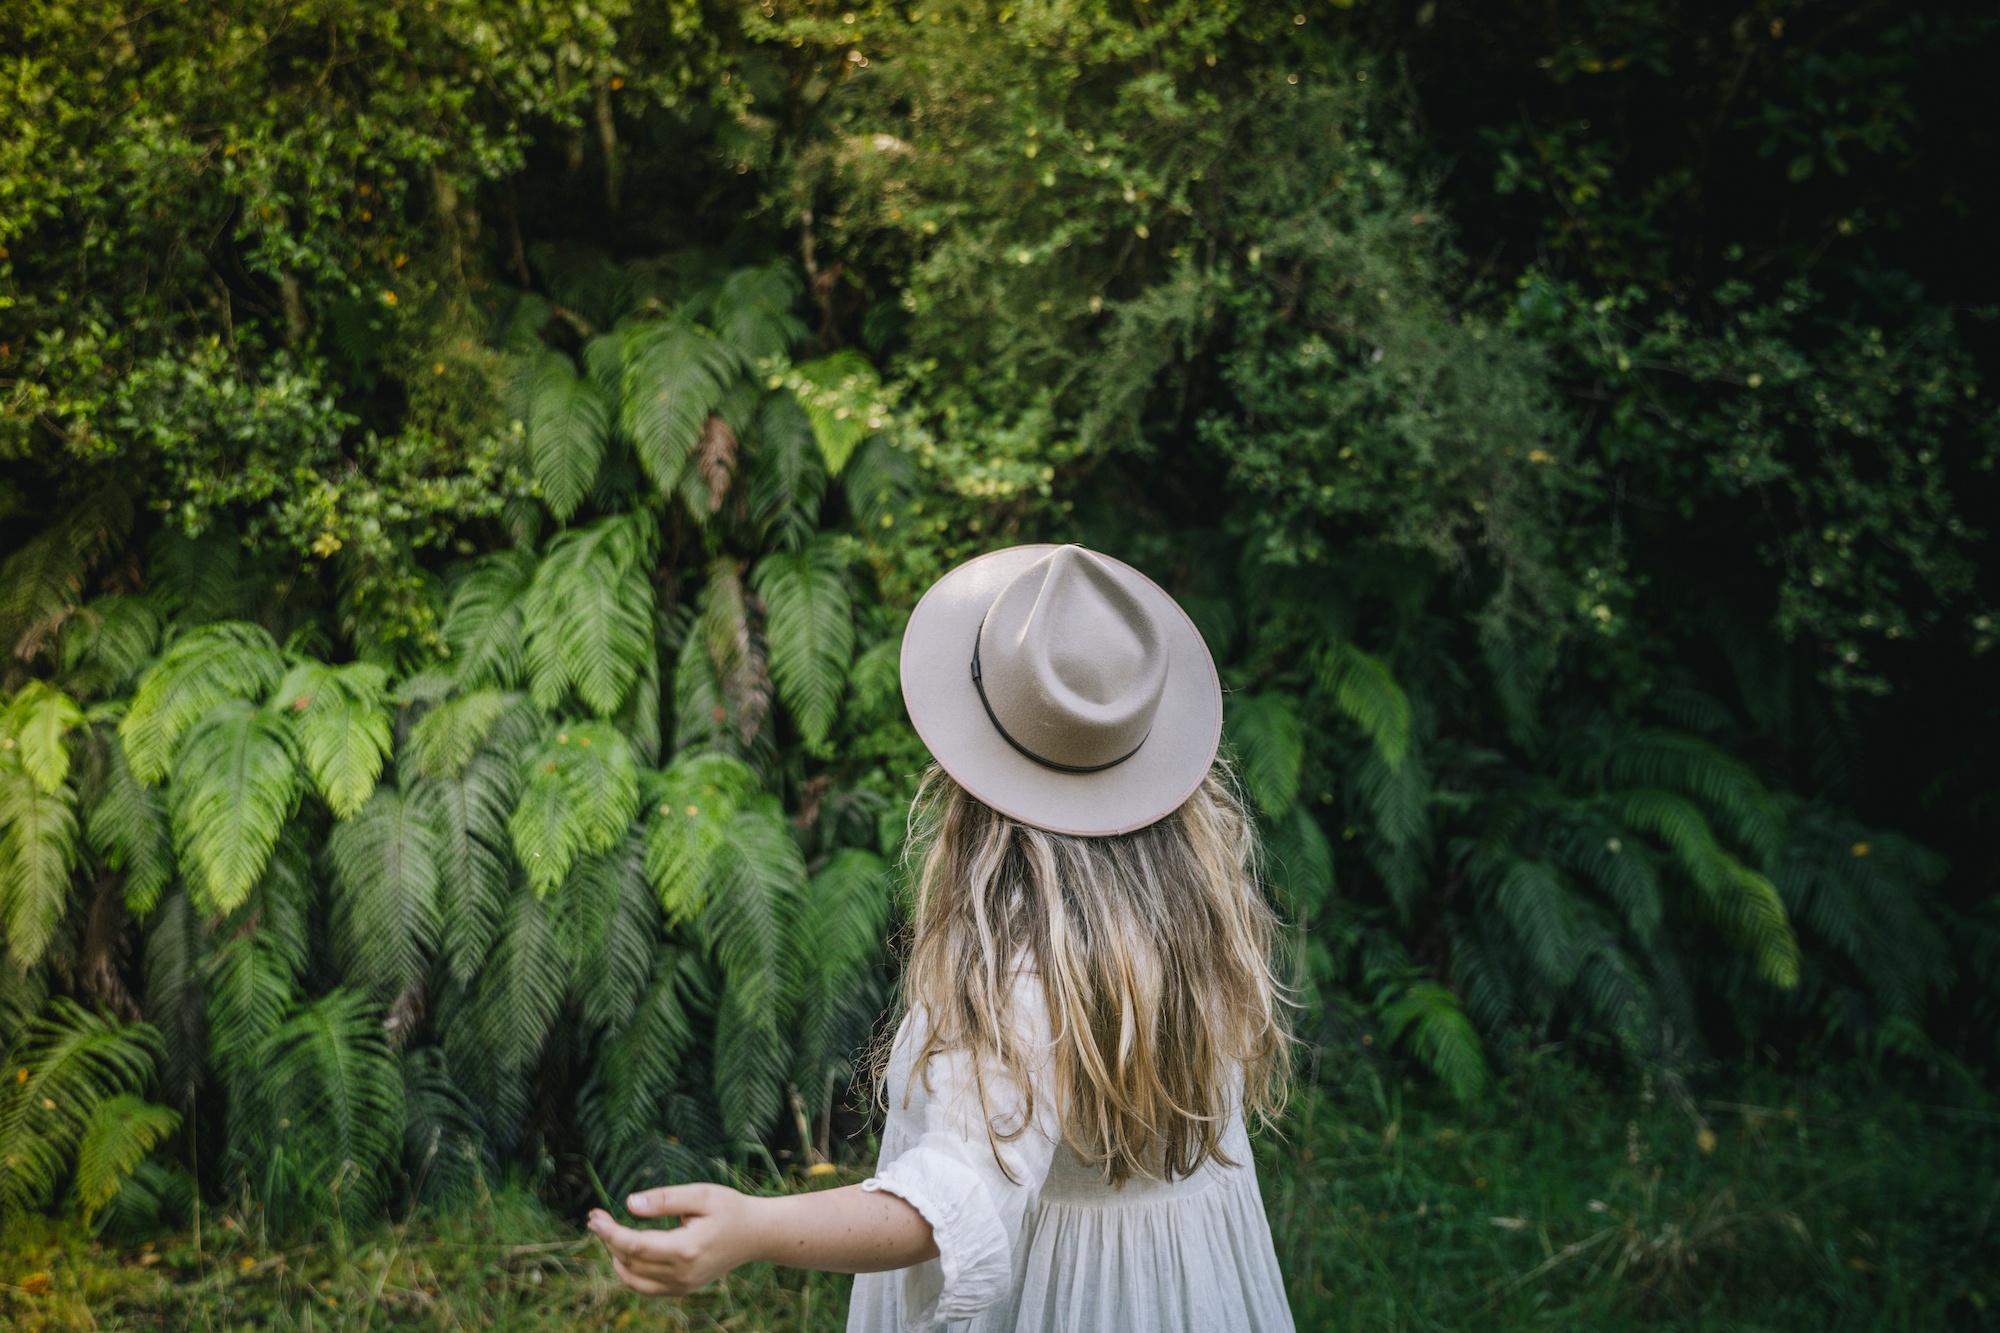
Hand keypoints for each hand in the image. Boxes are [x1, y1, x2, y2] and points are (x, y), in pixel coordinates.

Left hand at [588, 1184, 766, 1295]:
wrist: (756, 1235)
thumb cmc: (730, 1209)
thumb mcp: (701, 1194)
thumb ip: (665, 1199)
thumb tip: (629, 1204)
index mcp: (686, 1249)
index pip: (634, 1246)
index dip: (609, 1232)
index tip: (594, 1215)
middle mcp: (682, 1274)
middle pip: (630, 1262)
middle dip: (608, 1239)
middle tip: (596, 1217)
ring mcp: (682, 1285)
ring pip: (633, 1279)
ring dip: (615, 1257)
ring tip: (609, 1232)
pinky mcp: (682, 1289)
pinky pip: (645, 1287)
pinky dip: (629, 1272)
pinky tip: (625, 1251)